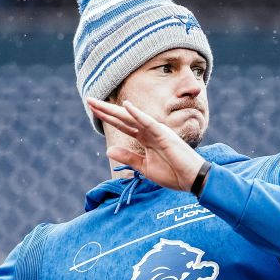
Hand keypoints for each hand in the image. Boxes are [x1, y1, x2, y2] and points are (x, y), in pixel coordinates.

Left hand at [86, 98, 206, 191]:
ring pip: (132, 117)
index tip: (93, 110)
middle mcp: (149, 131)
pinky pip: (148, 123)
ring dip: (115, 109)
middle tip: (89, 100)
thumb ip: (128, 157)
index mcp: (145, 138)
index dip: (107, 117)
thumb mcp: (144, 167)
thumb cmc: (172, 173)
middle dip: (106, 110)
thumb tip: (109, 150)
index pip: (122, 125)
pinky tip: (126, 106)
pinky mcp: (164, 135)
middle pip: (123, 118)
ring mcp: (156, 131)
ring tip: (99, 103)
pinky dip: (137, 114)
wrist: (190, 180)